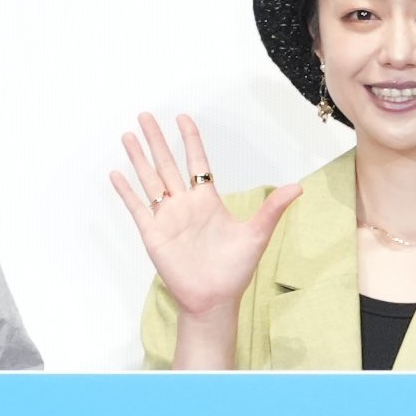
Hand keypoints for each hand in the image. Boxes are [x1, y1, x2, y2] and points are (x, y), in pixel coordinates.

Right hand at [109, 111, 298, 327]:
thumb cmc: (234, 271)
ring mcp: (167, 218)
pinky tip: (116, 173)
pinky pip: (137, 207)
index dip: (190, 140)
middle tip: (147, 115)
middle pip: (168, 164)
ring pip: (150, 180)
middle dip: (157, 140)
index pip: (197, 162)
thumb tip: (298, 188)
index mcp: (207, 201)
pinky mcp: (153, 234)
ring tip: (128, 135)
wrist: (214, 299)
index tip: (183, 117)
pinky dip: (126, 191)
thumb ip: (272, 209)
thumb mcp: (256, 235)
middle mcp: (184, 205)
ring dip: (139, 158)